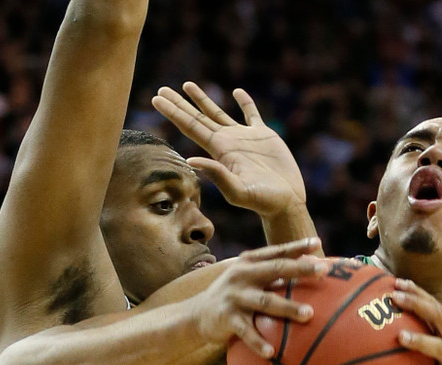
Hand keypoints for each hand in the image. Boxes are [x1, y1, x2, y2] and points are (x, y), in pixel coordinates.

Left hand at [152, 82, 305, 218]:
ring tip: (187, 85)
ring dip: (202, 99)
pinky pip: (251, 114)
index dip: (173, 112)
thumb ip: (217, 175)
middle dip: (179, 103)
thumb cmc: (262, 201)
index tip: (156, 98)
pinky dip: (245, 102)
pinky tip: (237, 92)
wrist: (286, 202)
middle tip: (161, 88)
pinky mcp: (263, 136)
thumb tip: (191, 160)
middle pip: (198, 118)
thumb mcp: (237, 190)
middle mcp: (227, 142)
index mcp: (219, 151)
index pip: (190, 127)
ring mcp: (244, 138)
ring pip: (218, 113)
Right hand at [188, 238, 324, 357]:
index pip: (277, 252)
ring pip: (266, 301)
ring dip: (288, 308)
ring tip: (309, 314)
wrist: (197, 314)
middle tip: (323, 271)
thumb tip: (308, 270)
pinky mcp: (227, 318)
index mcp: (249, 262)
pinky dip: (258, 342)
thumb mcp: (248, 279)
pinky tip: (272, 353)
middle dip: (301, 269)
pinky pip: (246, 332)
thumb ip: (272, 275)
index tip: (318, 243)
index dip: (297, 247)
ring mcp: (234, 296)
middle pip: (276, 269)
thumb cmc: (234, 297)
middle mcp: (242, 275)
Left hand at [391, 280, 441, 364]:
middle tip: (394, 297)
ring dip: (420, 341)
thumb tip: (381, 322)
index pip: (433, 304)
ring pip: (440, 348)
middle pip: (438, 317)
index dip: (416, 292)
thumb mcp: (431, 350)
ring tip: (400, 337)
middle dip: (417, 304)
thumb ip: (415, 334)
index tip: (395, 282)